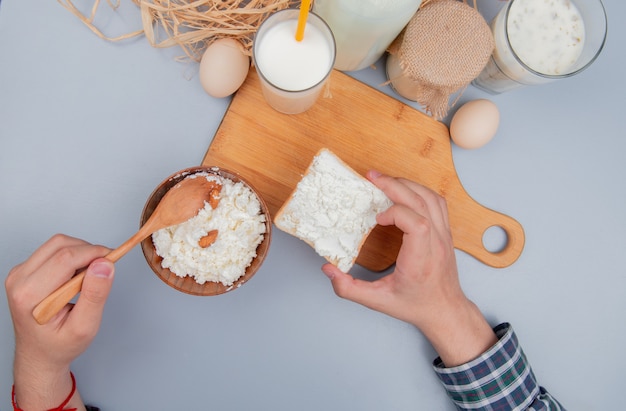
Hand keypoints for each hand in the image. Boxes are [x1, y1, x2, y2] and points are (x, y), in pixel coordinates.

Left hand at [5, 234, 114, 409]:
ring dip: (80, 252)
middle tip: (103, 269)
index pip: (66, 258)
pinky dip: (72, 257)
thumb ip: (95, 295)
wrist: (40, 355)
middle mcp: (19, 280)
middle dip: (88, 251)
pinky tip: (77, 277)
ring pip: (57, 243)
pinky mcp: (25, 270)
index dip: (94, 253)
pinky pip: (52, 250)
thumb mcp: (84, 327)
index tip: (113, 259)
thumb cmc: (59, 345)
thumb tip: (105, 265)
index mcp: (30, 295)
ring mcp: (19, 274)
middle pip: (60, 245)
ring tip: (89, 276)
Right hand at [321, 171, 495, 365]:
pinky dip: (419, 191)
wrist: (445, 311)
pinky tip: (403, 191)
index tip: (377, 218)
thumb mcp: (377, 302)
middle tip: (372, 177)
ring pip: (431, 198)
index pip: (417, 224)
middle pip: (422, 202)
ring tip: (384, 181)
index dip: (396, 213)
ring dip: (407, 185)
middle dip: (395, 185)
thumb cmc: (414, 305)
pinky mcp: (446, 232)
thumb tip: (328, 269)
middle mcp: (436, 244)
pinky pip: (437, 202)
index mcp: (420, 260)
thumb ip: (349, 288)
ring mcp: (445, 236)